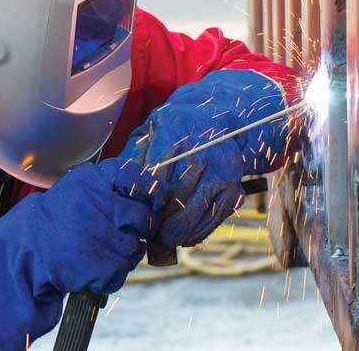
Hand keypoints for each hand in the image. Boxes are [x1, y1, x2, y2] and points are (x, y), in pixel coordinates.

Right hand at [0, 157, 167, 348]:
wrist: (14, 263)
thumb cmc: (41, 230)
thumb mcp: (67, 196)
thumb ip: (100, 189)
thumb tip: (140, 187)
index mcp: (90, 180)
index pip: (135, 175)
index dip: (145, 191)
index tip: (145, 200)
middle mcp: (101, 201)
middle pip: (143, 213)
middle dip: (139, 227)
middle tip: (122, 235)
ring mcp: (104, 233)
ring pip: (134, 246)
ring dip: (122, 255)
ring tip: (94, 256)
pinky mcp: (103, 263)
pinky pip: (120, 272)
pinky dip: (108, 277)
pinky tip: (87, 273)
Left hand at [119, 69, 297, 247]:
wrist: (218, 120)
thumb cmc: (175, 129)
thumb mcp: (151, 130)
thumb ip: (135, 155)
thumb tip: (123, 185)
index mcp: (176, 128)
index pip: (157, 172)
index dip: (147, 197)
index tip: (140, 210)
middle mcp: (203, 147)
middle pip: (178, 194)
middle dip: (162, 219)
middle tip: (150, 232)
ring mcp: (223, 168)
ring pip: (198, 209)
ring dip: (179, 230)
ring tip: (165, 238)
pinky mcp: (235, 185)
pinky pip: (216, 217)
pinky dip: (199, 232)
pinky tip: (185, 236)